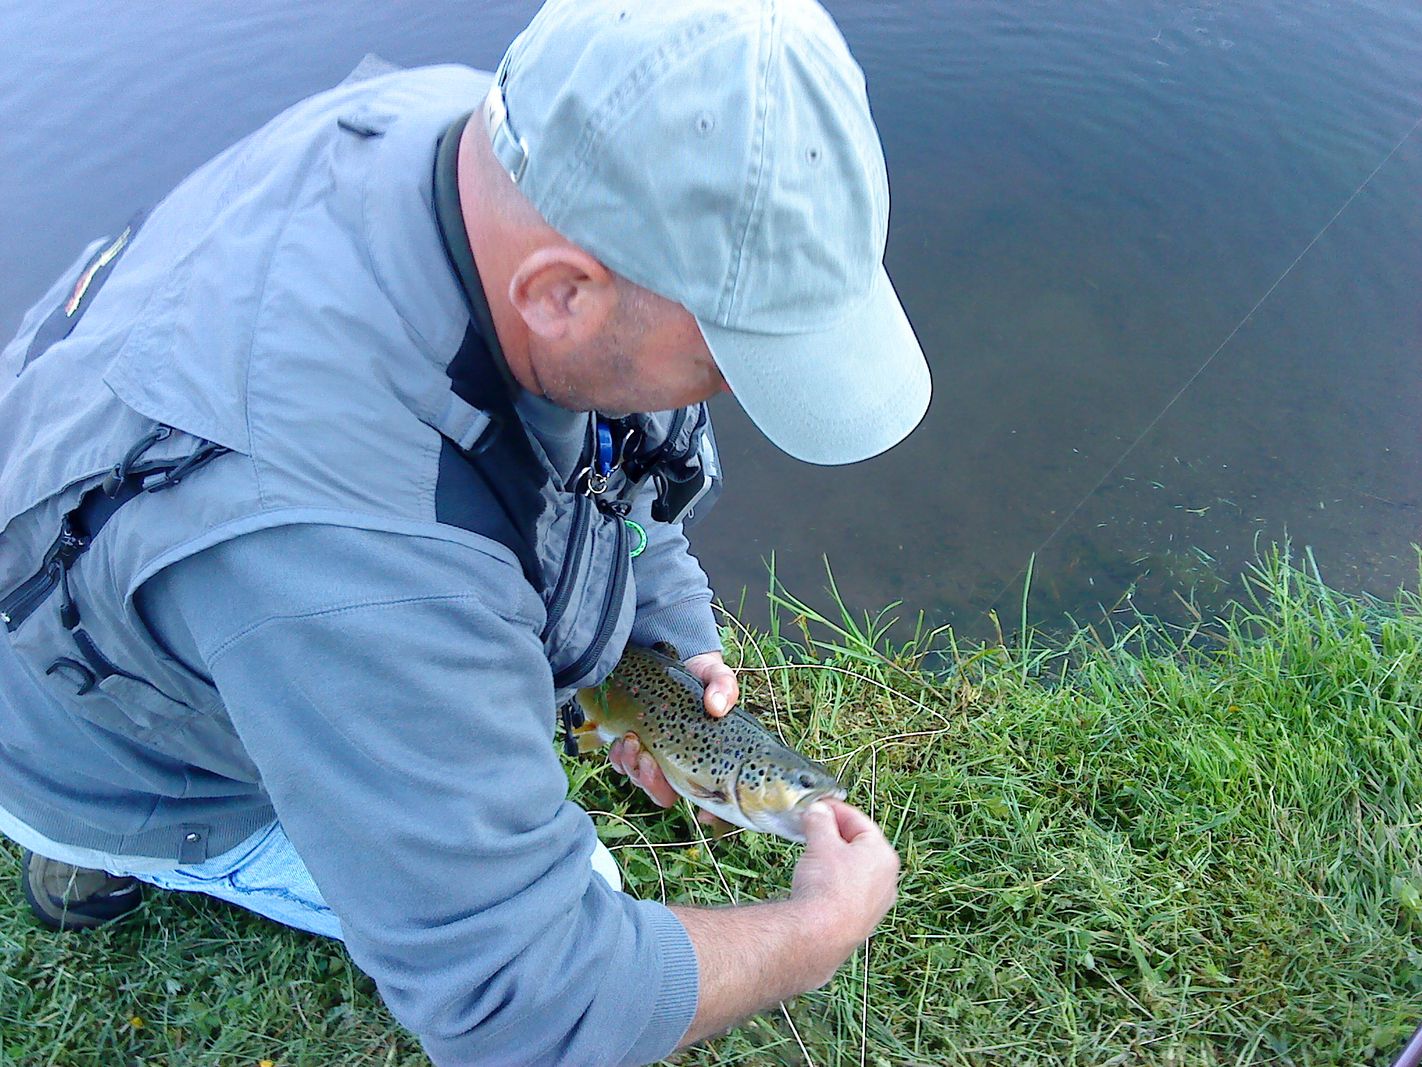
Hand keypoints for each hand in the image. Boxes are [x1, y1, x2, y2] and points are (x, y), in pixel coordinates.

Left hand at [608, 650, 738, 822]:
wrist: (672, 658)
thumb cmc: (702, 676)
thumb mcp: (718, 677)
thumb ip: (723, 688)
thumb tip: (716, 706)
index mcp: (704, 758)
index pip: (712, 796)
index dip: (711, 813)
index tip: (705, 816)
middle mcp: (679, 763)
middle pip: (665, 795)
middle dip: (652, 783)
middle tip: (648, 758)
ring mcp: (655, 754)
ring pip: (640, 780)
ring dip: (632, 766)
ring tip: (631, 740)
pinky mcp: (634, 742)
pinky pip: (621, 762)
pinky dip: (620, 756)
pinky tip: (624, 738)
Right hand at [788, 799, 899, 985]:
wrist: (820, 935)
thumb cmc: (827, 885)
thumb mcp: (820, 842)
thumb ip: (820, 821)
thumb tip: (818, 812)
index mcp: (883, 854)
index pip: (859, 822)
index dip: (835, 810)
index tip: (817, 806)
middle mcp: (887, 880)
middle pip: (859, 846)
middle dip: (834, 835)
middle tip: (811, 828)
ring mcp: (876, 904)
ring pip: (854, 871)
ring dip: (834, 860)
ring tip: (811, 856)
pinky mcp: (862, 922)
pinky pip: (849, 893)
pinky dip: (834, 883)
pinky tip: (817, 885)